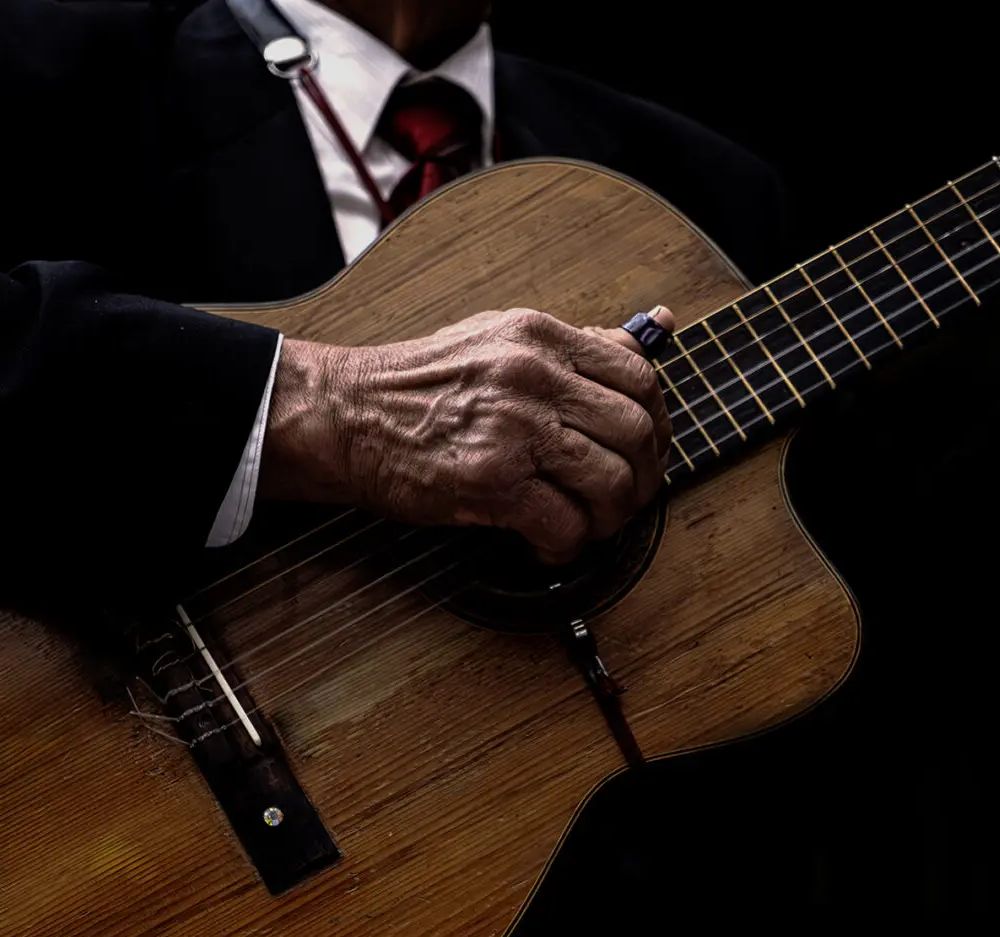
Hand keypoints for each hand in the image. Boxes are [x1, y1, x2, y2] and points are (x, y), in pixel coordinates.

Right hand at [259, 306, 675, 561]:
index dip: (655, 422)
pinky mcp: (490, 482)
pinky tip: (547, 544)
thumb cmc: (418, 385)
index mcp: (540, 337)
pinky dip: (566, 545)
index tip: (644, 448)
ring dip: (609, 516)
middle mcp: (534, 376)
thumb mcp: (500, 339)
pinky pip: (563, 524)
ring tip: (586, 524)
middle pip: (635, 432)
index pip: (638, 375)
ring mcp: (513, 429)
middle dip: (641, 477)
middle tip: (621, 498)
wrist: (344, 414)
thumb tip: (654, 327)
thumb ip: (575, 344)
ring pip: (610, 481)